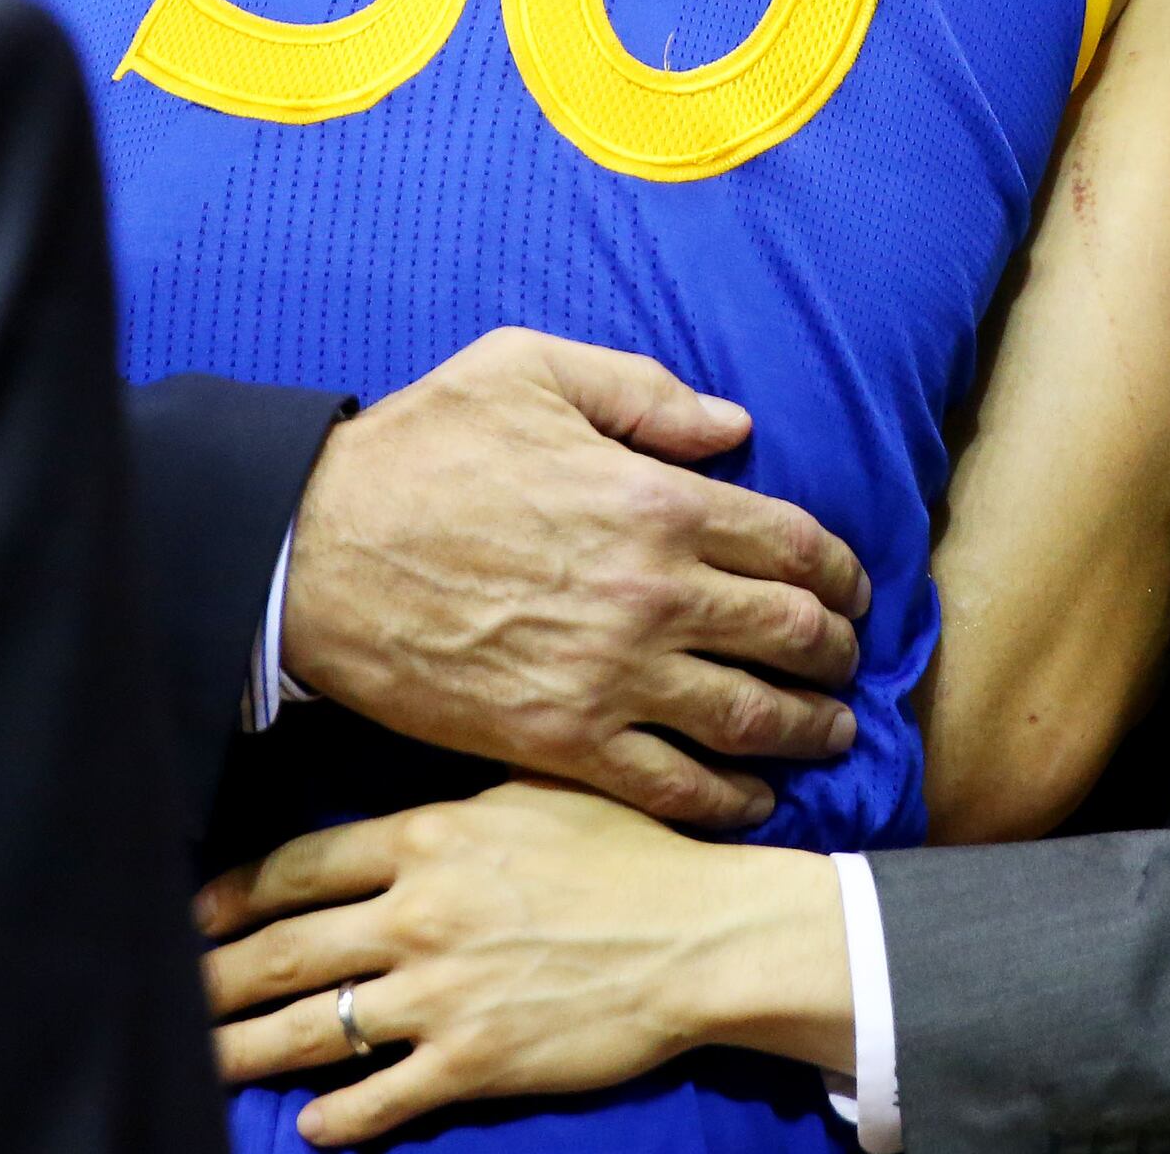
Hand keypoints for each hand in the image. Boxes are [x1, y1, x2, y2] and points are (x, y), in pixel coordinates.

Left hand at [198, 781, 853, 1143]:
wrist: (701, 935)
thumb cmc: (630, 854)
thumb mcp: (535, 793)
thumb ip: (456, 806)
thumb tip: (396, 814)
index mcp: (430, 839)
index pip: (300, 867)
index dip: (236, 895)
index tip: (196, 915)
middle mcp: (421, 913)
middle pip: (286, 951)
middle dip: (217, 978)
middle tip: (168, 993)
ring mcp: (443, 993)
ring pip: (315, 1027)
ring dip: (248, 1050)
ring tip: (202, 1060)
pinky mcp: (475, 1061)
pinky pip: (382, 1097)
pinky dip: (337, 1118)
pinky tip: (310, 1125)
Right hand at [283, 329, 872, 828]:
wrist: (317, 553)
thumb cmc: (420, 450)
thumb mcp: (529, 368)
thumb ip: (644, 389)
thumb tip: (733, 425)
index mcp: (656, 499)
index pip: (795, 544)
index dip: (841, 573)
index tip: (851, 591)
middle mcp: (653, 594)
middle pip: (790, 635)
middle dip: (836, 653)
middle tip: (846, 664)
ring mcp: (612, 676)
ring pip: (751, 719)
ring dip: (808, 730)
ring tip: (829, 734)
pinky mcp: (564, 741)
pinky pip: (676, 787)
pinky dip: (731, 801)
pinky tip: (755, 800)